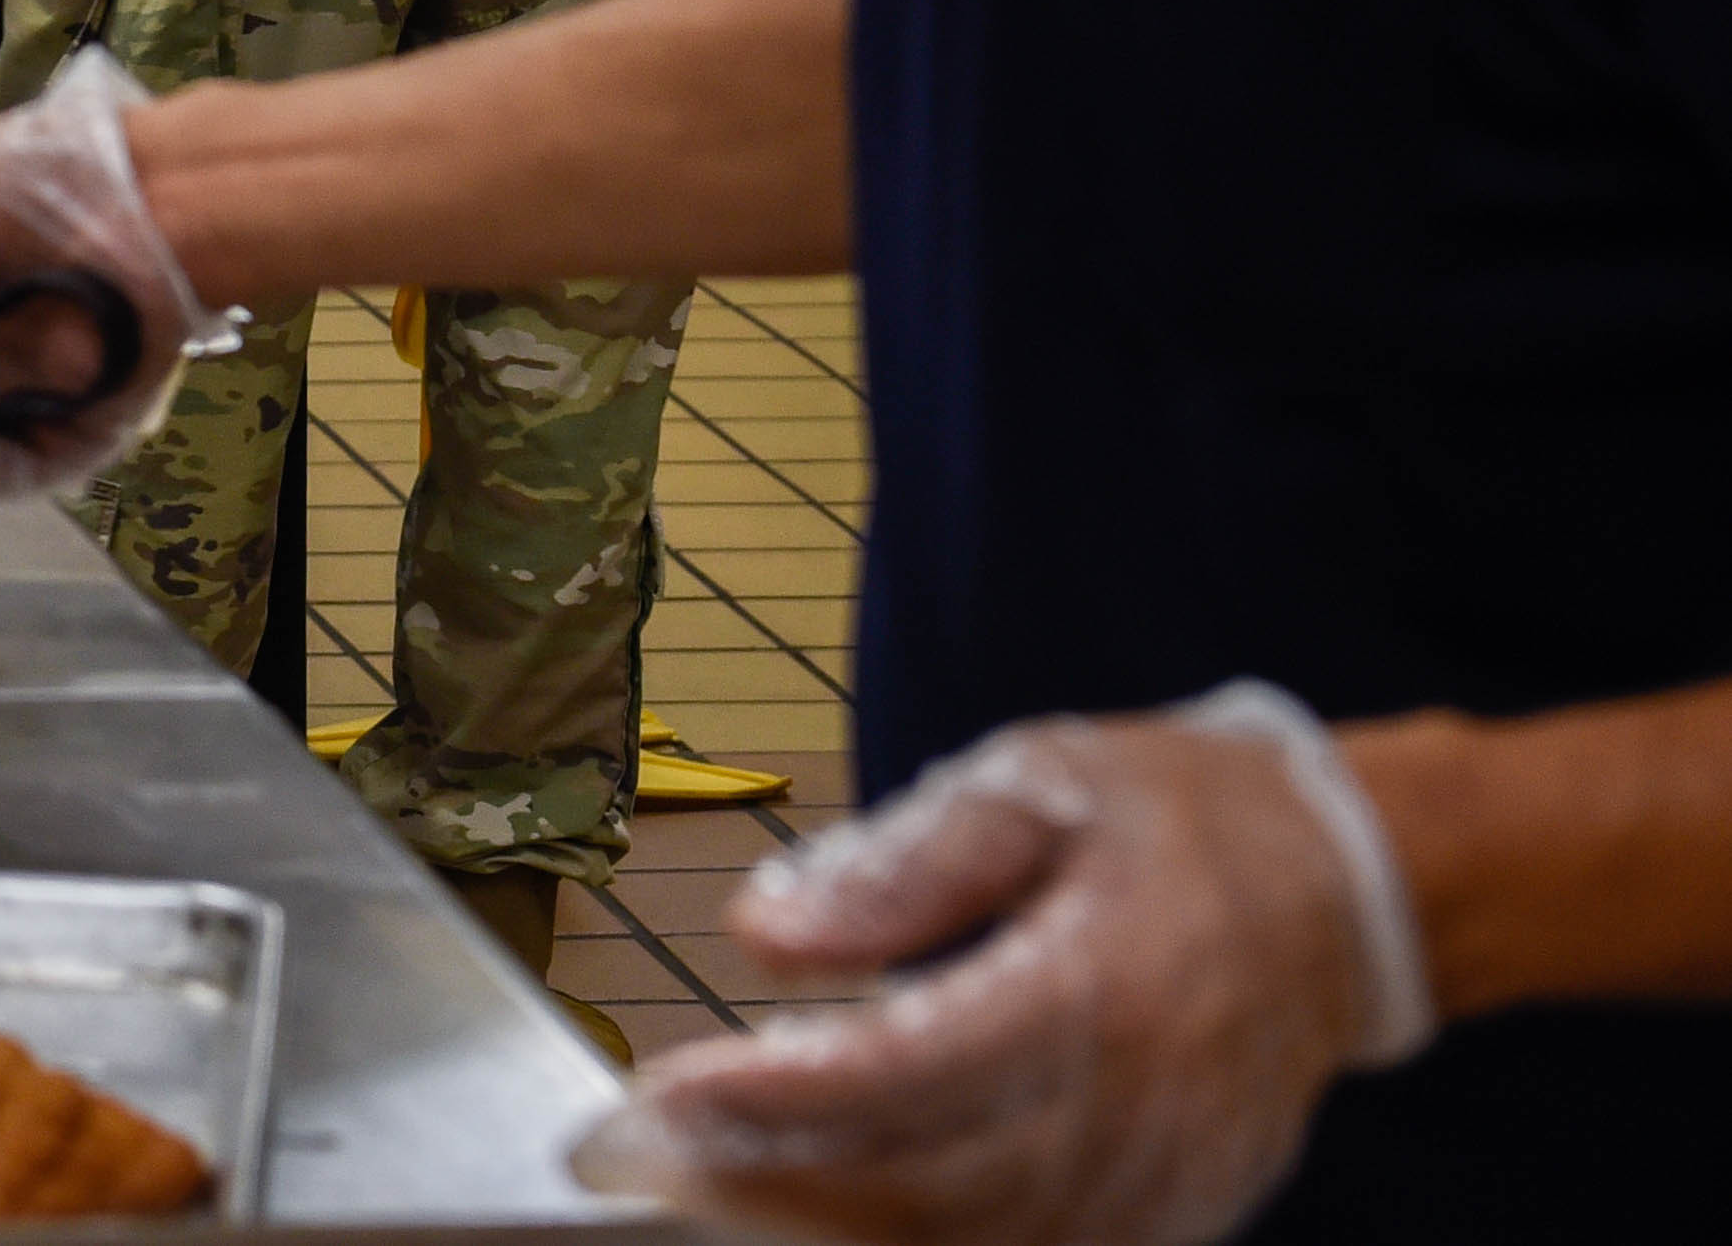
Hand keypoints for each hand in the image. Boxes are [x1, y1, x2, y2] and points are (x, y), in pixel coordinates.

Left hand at [573, 682, 1434, 1245]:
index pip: (915, 1068)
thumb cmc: (1174, 821)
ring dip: (823, 1226)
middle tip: (637, 1156)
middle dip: (768, 1181)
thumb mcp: (1034, 784)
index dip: (780, 1096)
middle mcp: (1143, 1109)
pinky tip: (813, 1211)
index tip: (663, 1091)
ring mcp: (1168, 1184)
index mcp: (1106, 986)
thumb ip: (899, 864)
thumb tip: (763, 933)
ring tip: (699, 1185)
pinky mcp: (1174, 1218)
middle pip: (931, 1187)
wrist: (1348, 893)